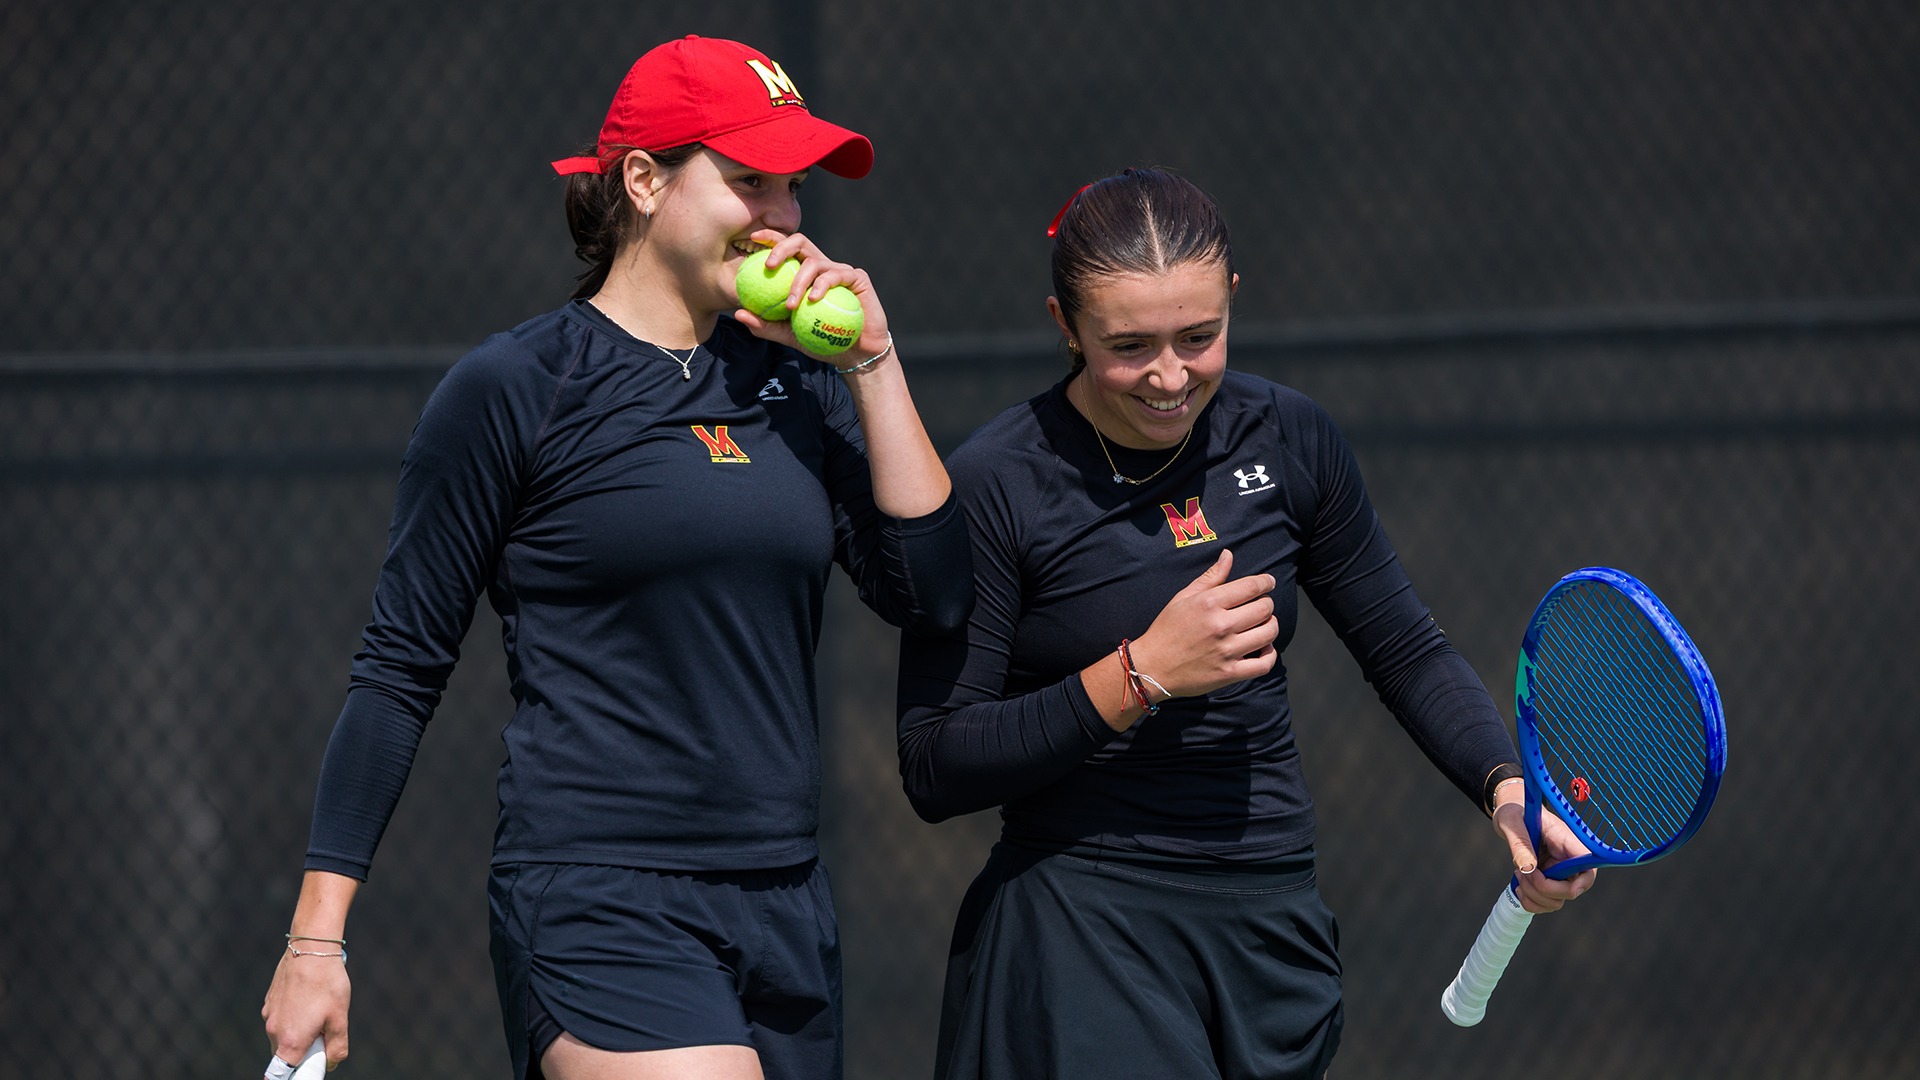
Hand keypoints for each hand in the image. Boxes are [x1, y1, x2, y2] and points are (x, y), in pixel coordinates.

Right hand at [261, 945, 349, 1072]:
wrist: (311, 949)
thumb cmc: (327, 984)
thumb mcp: (339, 1018)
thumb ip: (336, 1046)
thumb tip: (332, 1063)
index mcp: (290, 1041)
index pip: (282, 1074)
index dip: (298, 1074)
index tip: (312, 1065)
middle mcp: (273, 1031)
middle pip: (285, 1055)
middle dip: (303, 1052)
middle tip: (323, 1035)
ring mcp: (268, 1016)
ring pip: (283, 1036)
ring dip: (298, 1033)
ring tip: (318, 1011)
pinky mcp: (269, 1002)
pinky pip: (280, 1019)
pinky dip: (293, 1018)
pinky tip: (308, 1000)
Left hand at [731, 230, 892, 358]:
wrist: (855, 355)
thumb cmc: (822, 342)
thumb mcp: (788, 335)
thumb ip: (765, 325)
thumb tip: (738, 313)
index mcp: (805, 273)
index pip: (786, 248)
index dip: (770, 238)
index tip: (751, 240)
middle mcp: (822, 266)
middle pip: (800, 242)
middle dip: (781, 247)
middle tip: (768, 266)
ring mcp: (840, 270)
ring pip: (814, 262)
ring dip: (798, 281)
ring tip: (790, 304)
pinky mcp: (857, 278)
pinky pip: (836, 275)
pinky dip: (821, 286)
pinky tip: (812, 300)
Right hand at [1127, 549, 1278, 698]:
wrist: (1151, 667)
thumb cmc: (1166, 630)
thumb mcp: (1183, 597)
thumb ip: (1210, 577)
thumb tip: (1228, 555)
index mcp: (1209, 603)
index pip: (1251, 586)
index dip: (1266, 582)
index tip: (1269, 583)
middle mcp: (1220, 625)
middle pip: (1265, 608)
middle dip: (1266, 604)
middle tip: (1260, 606)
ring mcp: (1226, 650)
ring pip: (1269, 633)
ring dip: (1270, 626)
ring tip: (1262, 626)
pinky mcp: (1229, 673)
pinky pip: (1264, 664)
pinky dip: (1270, 654)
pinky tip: (1263, 648)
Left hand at [1494, 803, 1598, 912]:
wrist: (1509, 814)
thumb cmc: (1514, 812)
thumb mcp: (1511, 822)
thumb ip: (1520, 843)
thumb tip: (1529, 868)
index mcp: (1565, 840)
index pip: (1588, 864)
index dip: (1583, 882)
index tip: (1565, 887)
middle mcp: (1567, 859)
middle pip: (1572, 890)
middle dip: (1543, 889)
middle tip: (1522, 873)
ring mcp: (1559, 872)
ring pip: (1557, 900)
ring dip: (1534, 896)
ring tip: (1518, 875)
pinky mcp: (1548, 880)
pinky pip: (1546, 903)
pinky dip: (1531, 902)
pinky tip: (1519, 888)